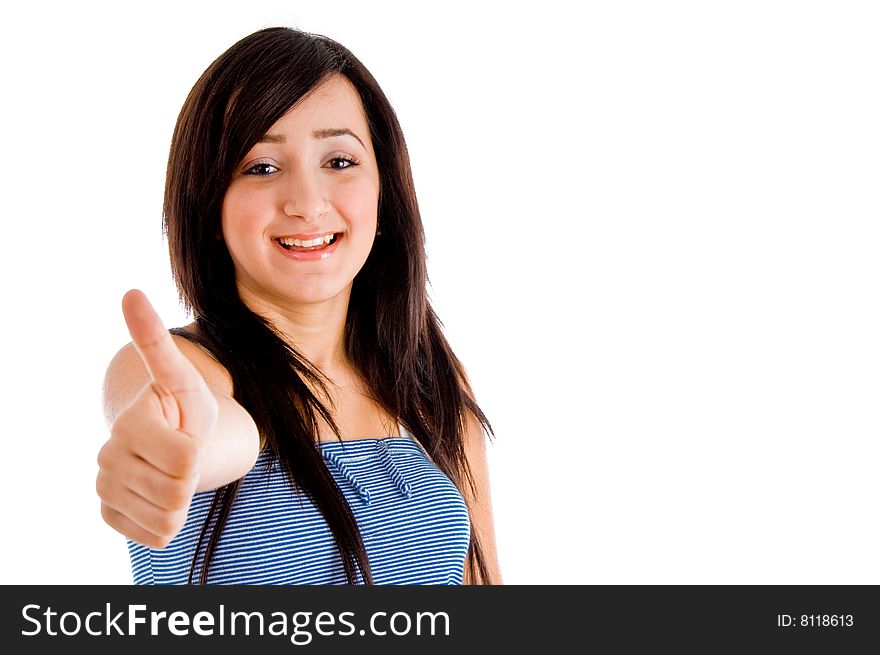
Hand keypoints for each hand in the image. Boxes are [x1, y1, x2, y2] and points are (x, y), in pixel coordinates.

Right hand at [96, 289, 218, 547]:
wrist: (168, 439)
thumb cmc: (184, 407)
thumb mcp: (181, 376)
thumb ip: (156, 342)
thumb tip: (130, 292)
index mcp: (128, 425)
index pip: (186, 459)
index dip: (198, 449)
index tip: (187, 433)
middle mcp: (108, 460)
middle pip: (177, 491)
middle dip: (191, 475)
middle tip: (183, 455)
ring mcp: (106, 490)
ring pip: (168, 518)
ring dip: (183, 499)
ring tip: (174, 472)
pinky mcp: (111, 515)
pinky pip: (157, 534)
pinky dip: (170, 520)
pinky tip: (162, 494)